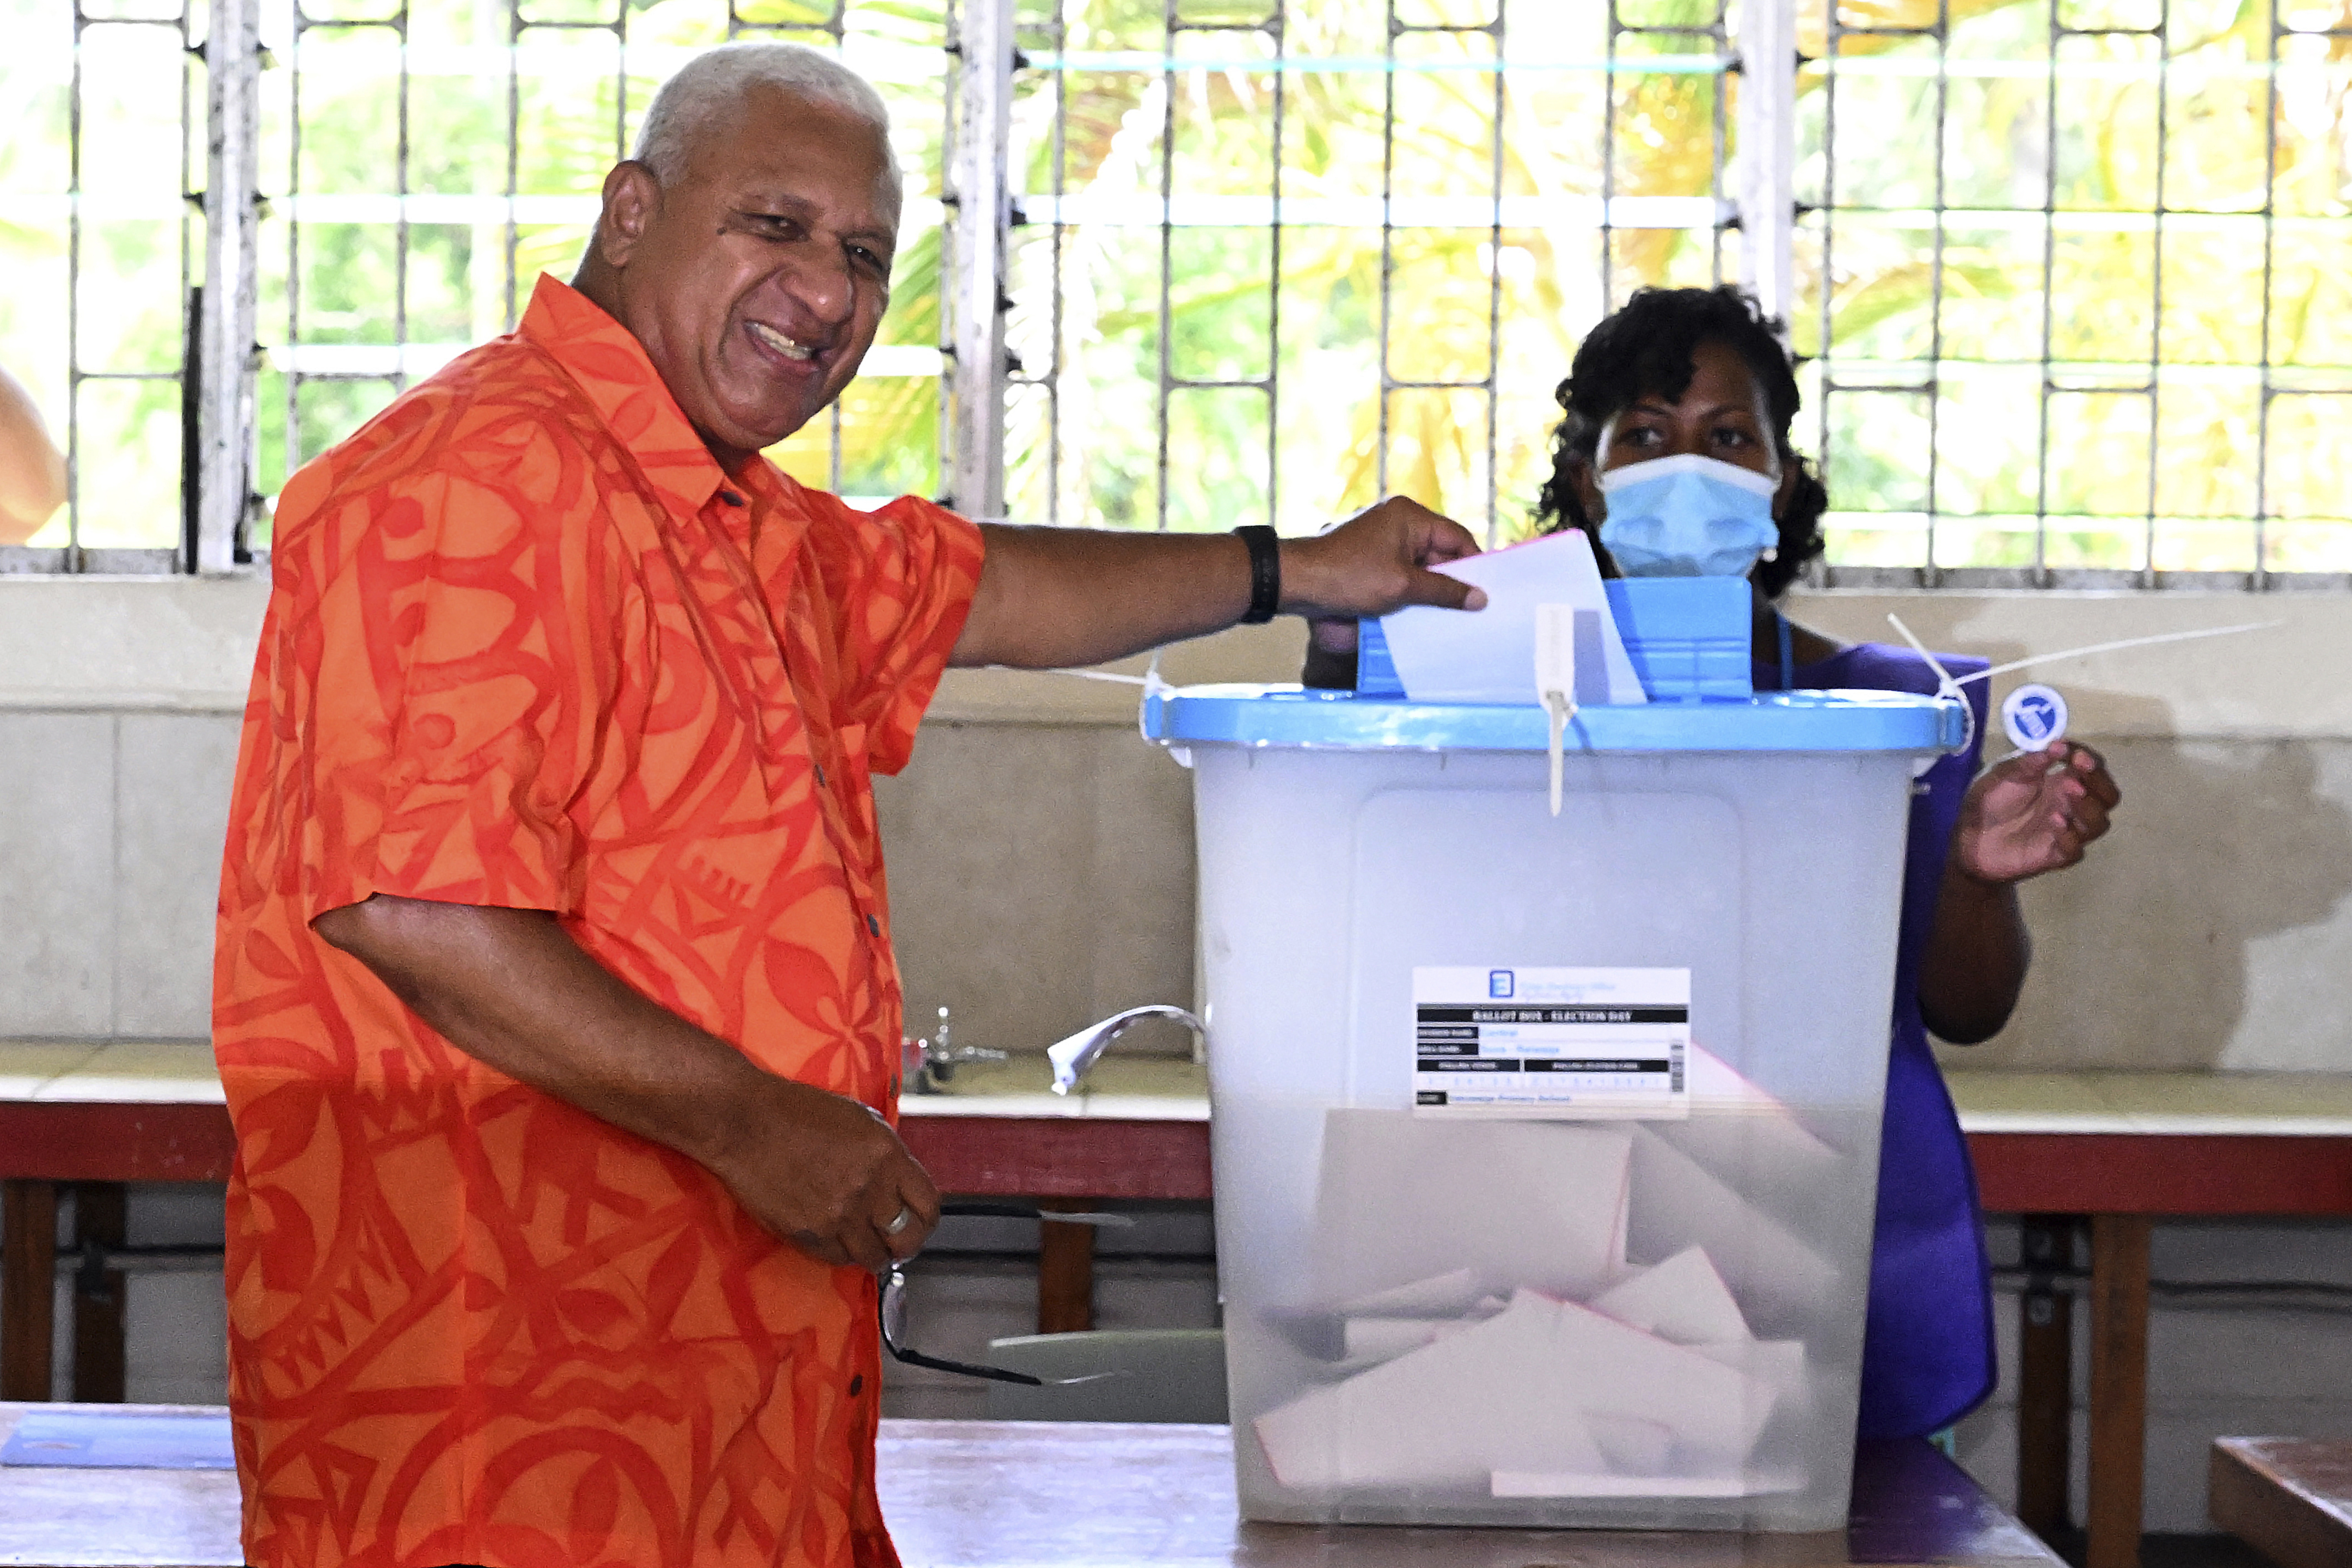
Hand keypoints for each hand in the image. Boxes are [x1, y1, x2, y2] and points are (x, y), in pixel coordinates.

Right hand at [713, 1077, 941, 1271]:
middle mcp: (869, 1189)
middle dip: (906, 1244)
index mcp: (886, 1155)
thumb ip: (885, 1154)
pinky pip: (838, 1259)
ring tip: (864, 1243)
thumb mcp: (859, 1120)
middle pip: (908, 1239)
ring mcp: (839, 1215)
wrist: (744, 1122)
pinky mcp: (810, 1233)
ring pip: (874, 1257)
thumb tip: (899, 1183)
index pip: (928, 1204)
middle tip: (896, 1241)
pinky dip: (841, 1253)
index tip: (919, 1222)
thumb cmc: (797, 1112)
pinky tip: (836, 1239)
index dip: (926, 1219)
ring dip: (873, 1253)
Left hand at [1280, 497, 1486, 619]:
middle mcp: (1398, 522)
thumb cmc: (1348, 577)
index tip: (1485, 593)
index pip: (1457, 537)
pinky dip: (1410, 592)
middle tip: (1469, 611)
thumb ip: (1443, 591)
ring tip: (1445, 617)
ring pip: (1421, 567)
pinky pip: (1401, 573)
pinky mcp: (1370, 558)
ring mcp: (1382, 539)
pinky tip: (1417, 614)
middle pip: (1440, 553)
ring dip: (1429, 591)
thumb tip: (1480, 598)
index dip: (1473, 565)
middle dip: (1451, 581)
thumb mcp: (1402, 587)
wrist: (1295, 582)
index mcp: (1410, 516)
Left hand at [1950, 740, 2120, 885]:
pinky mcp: (2056, 855)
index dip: (2090, 761)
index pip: (2092, 768)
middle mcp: (2070, 805)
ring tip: (2066, 798)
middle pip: (2108, 796)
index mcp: (2062, 780)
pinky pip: (2076, 850)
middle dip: (2099, 785)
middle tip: (2077, 780)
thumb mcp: (2004, 775)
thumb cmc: (1989, 801)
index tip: (2076, 757)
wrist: (1969, 837)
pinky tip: (2055, 823)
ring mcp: (2067, 830)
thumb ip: (2030, 762)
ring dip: (2088, 809)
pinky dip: (2070, 836)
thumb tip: (2057, 745)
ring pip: (2099, 823)